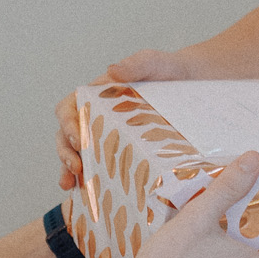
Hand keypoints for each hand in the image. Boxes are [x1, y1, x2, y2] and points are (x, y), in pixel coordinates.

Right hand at [53, 50, 195, 191]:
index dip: (67, 123)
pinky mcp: (121, 152)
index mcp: (97, 96)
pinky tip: (87, 194)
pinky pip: (100, 167)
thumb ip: (136, 63)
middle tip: (76, 168)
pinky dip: (90, 181)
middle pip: (67, 136)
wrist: (193, 86)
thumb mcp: (154, 63)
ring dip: (69, 170)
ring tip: (71, 185)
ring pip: (77, 154)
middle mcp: (96, 117)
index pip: (69, 108)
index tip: (76, 137)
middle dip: (65, 153)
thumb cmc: (169, 72)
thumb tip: (112, 71)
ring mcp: (107, 136)